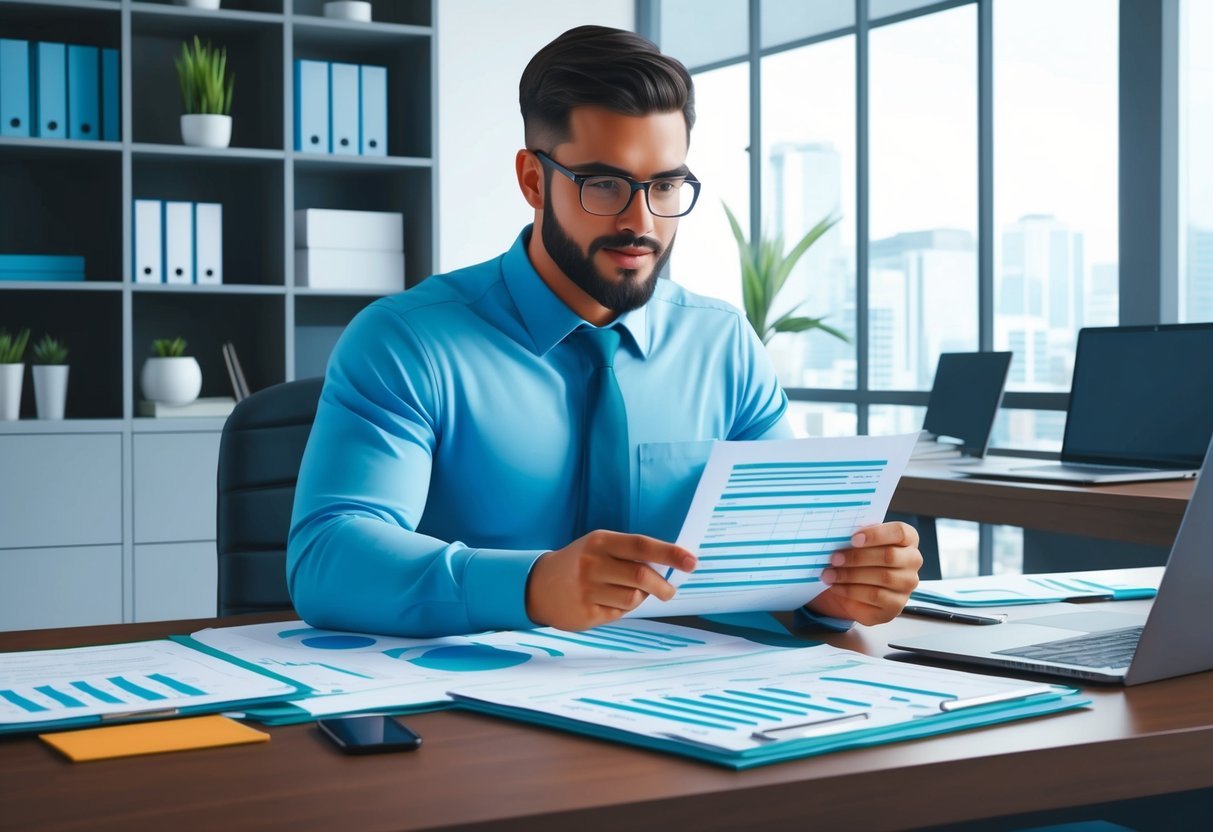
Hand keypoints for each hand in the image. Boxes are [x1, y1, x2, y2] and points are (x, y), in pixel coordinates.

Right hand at [525, 531, 696, 630]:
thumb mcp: (600, 547)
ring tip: (631, 593)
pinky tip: (609, 602)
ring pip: (633, 598)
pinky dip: (623, 609)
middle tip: (670, 590)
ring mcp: (587, 589)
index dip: (670, 553)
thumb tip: (670, 567)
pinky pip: (619, 613)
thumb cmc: (581, 563)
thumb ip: (630, 554)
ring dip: (642, 598)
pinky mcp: (586, 613)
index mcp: (600, 541)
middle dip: (663, 585)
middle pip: (641, 575)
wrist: (539, 585)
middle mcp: (592, 563)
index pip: (641, 545)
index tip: (692, 561)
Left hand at [806, 522, 921, 625]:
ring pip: (882, 577)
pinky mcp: (896, 605)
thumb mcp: (858, 544)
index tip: (853, 539)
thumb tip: (840, 535)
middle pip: (889, 556)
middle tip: (834, 558)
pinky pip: (875, 597)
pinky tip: (836, 587)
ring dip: (850, 575)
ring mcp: (907, 585)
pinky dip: (851, 591)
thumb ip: (856, 537)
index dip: (876, 534)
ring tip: (829, 574)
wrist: (855, 588)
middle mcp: (912, 561)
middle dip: (857, 557)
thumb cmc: (859, 558)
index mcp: (907, 540)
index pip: (900, 532)